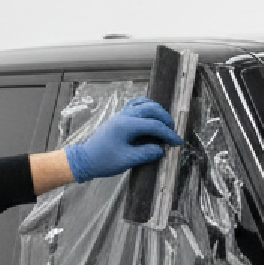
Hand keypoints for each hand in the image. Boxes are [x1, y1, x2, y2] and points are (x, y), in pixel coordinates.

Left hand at [64, 98, 181, 182]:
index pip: (154, 125)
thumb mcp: (127, 160)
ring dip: (157, 111)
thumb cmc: (104, 161)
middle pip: (151, 109)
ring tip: (164, 124)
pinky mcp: (119, 118)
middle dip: (165, 119)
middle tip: (172, 133)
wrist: (85, 160)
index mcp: (126, 126)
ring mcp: (121, 115)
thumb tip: (161, 149)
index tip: (178, 143)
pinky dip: (147, 109)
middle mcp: (124, 116)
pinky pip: (136, 106)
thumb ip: (147, 153)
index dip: (169, 134)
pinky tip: (152, 119)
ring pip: (143, 103)